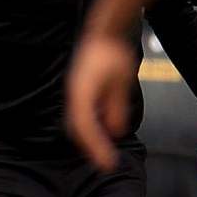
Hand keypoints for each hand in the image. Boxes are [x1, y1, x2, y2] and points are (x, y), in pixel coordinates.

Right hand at [65, 32, 137, 171]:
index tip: (106, 161)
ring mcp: (76, 93)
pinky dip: (90, 127)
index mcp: (81, 93)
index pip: (84, 127)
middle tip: (104, 163)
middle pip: (77, 129)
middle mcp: (75, 96)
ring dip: (89, 139)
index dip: (94, 146)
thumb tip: (116, 131)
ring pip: (78, 123)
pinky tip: (102, 134)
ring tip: (103, 154)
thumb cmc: (112, 53)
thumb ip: (117, 107)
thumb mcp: (121, 82)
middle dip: (90, 147)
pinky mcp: (79, 91)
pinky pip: (83, 114)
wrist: (104, 33)